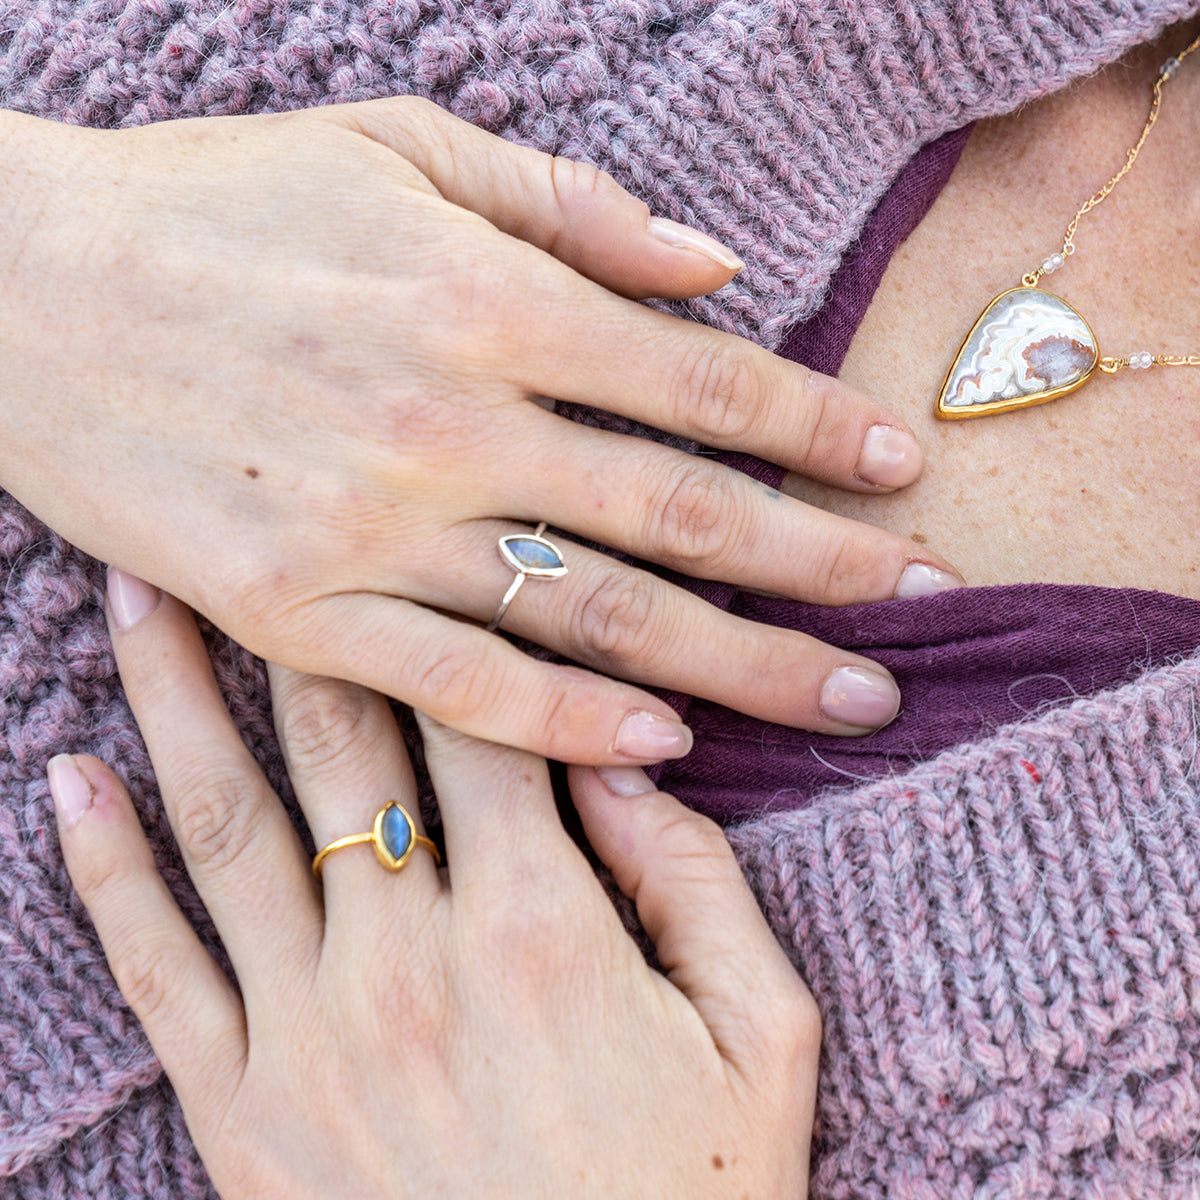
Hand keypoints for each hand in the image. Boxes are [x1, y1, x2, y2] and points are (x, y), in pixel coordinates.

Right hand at [1, 100, 956, 760]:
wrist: (24, 293)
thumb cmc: (218, 203)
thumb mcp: (397, 144)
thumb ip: (571, 205)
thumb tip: (718, 270)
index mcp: (487, 297)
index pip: (704, 382)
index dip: (820, 430)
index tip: (902, 474)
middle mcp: (451, 421)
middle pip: (682, 516)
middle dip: (822, 568)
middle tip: (925, 615)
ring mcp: (375, 529)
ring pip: (597, 615)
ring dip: (739, 664)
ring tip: (844, 701)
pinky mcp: (300, 613)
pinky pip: (462, 684)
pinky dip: (571, 717)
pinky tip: (665, 743)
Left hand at [49, 570, 819, 1197]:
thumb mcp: (761, 1035)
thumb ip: (693, 882)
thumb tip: (617, 752)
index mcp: (543, 924)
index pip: (489, 716)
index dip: (464, 609)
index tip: (432, 525)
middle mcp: (408, 953)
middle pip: (345, 736)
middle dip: (301, 610)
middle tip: (245, 509)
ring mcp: (311, 1030)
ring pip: (228, 821)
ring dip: (178, 694)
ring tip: (136, 589)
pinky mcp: (242, 1110)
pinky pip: (155, 964)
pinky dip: (104, 864)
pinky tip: (67, 777)